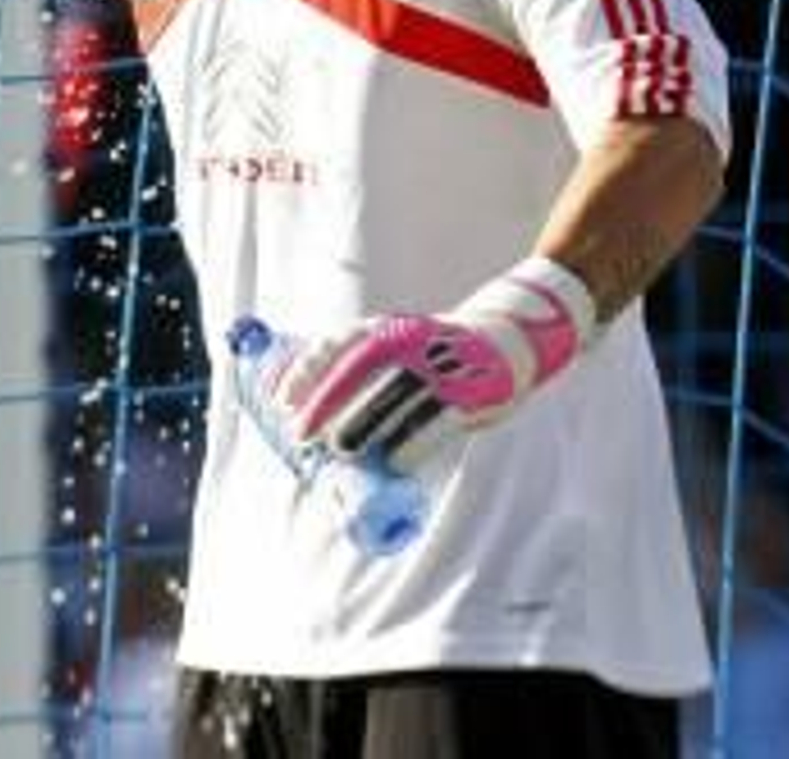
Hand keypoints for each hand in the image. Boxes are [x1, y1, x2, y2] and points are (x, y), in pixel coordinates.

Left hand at [284, 257, 596, 468]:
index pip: (340, 343)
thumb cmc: (435, 353)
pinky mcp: (469, 392)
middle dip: (327, 400)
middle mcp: (411, 340)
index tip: (282, 400)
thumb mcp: (398, 344)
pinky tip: (395, 460)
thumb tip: (311, 416)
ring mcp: (441, 364)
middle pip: (360, 367)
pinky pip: (437, 419)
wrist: (506, 338)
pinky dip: (414, 440)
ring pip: (395, 395)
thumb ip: (362, 371)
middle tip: (301, 434)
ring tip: (338, 449)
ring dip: (365, 422)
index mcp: (388, 328)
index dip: (309, 369)